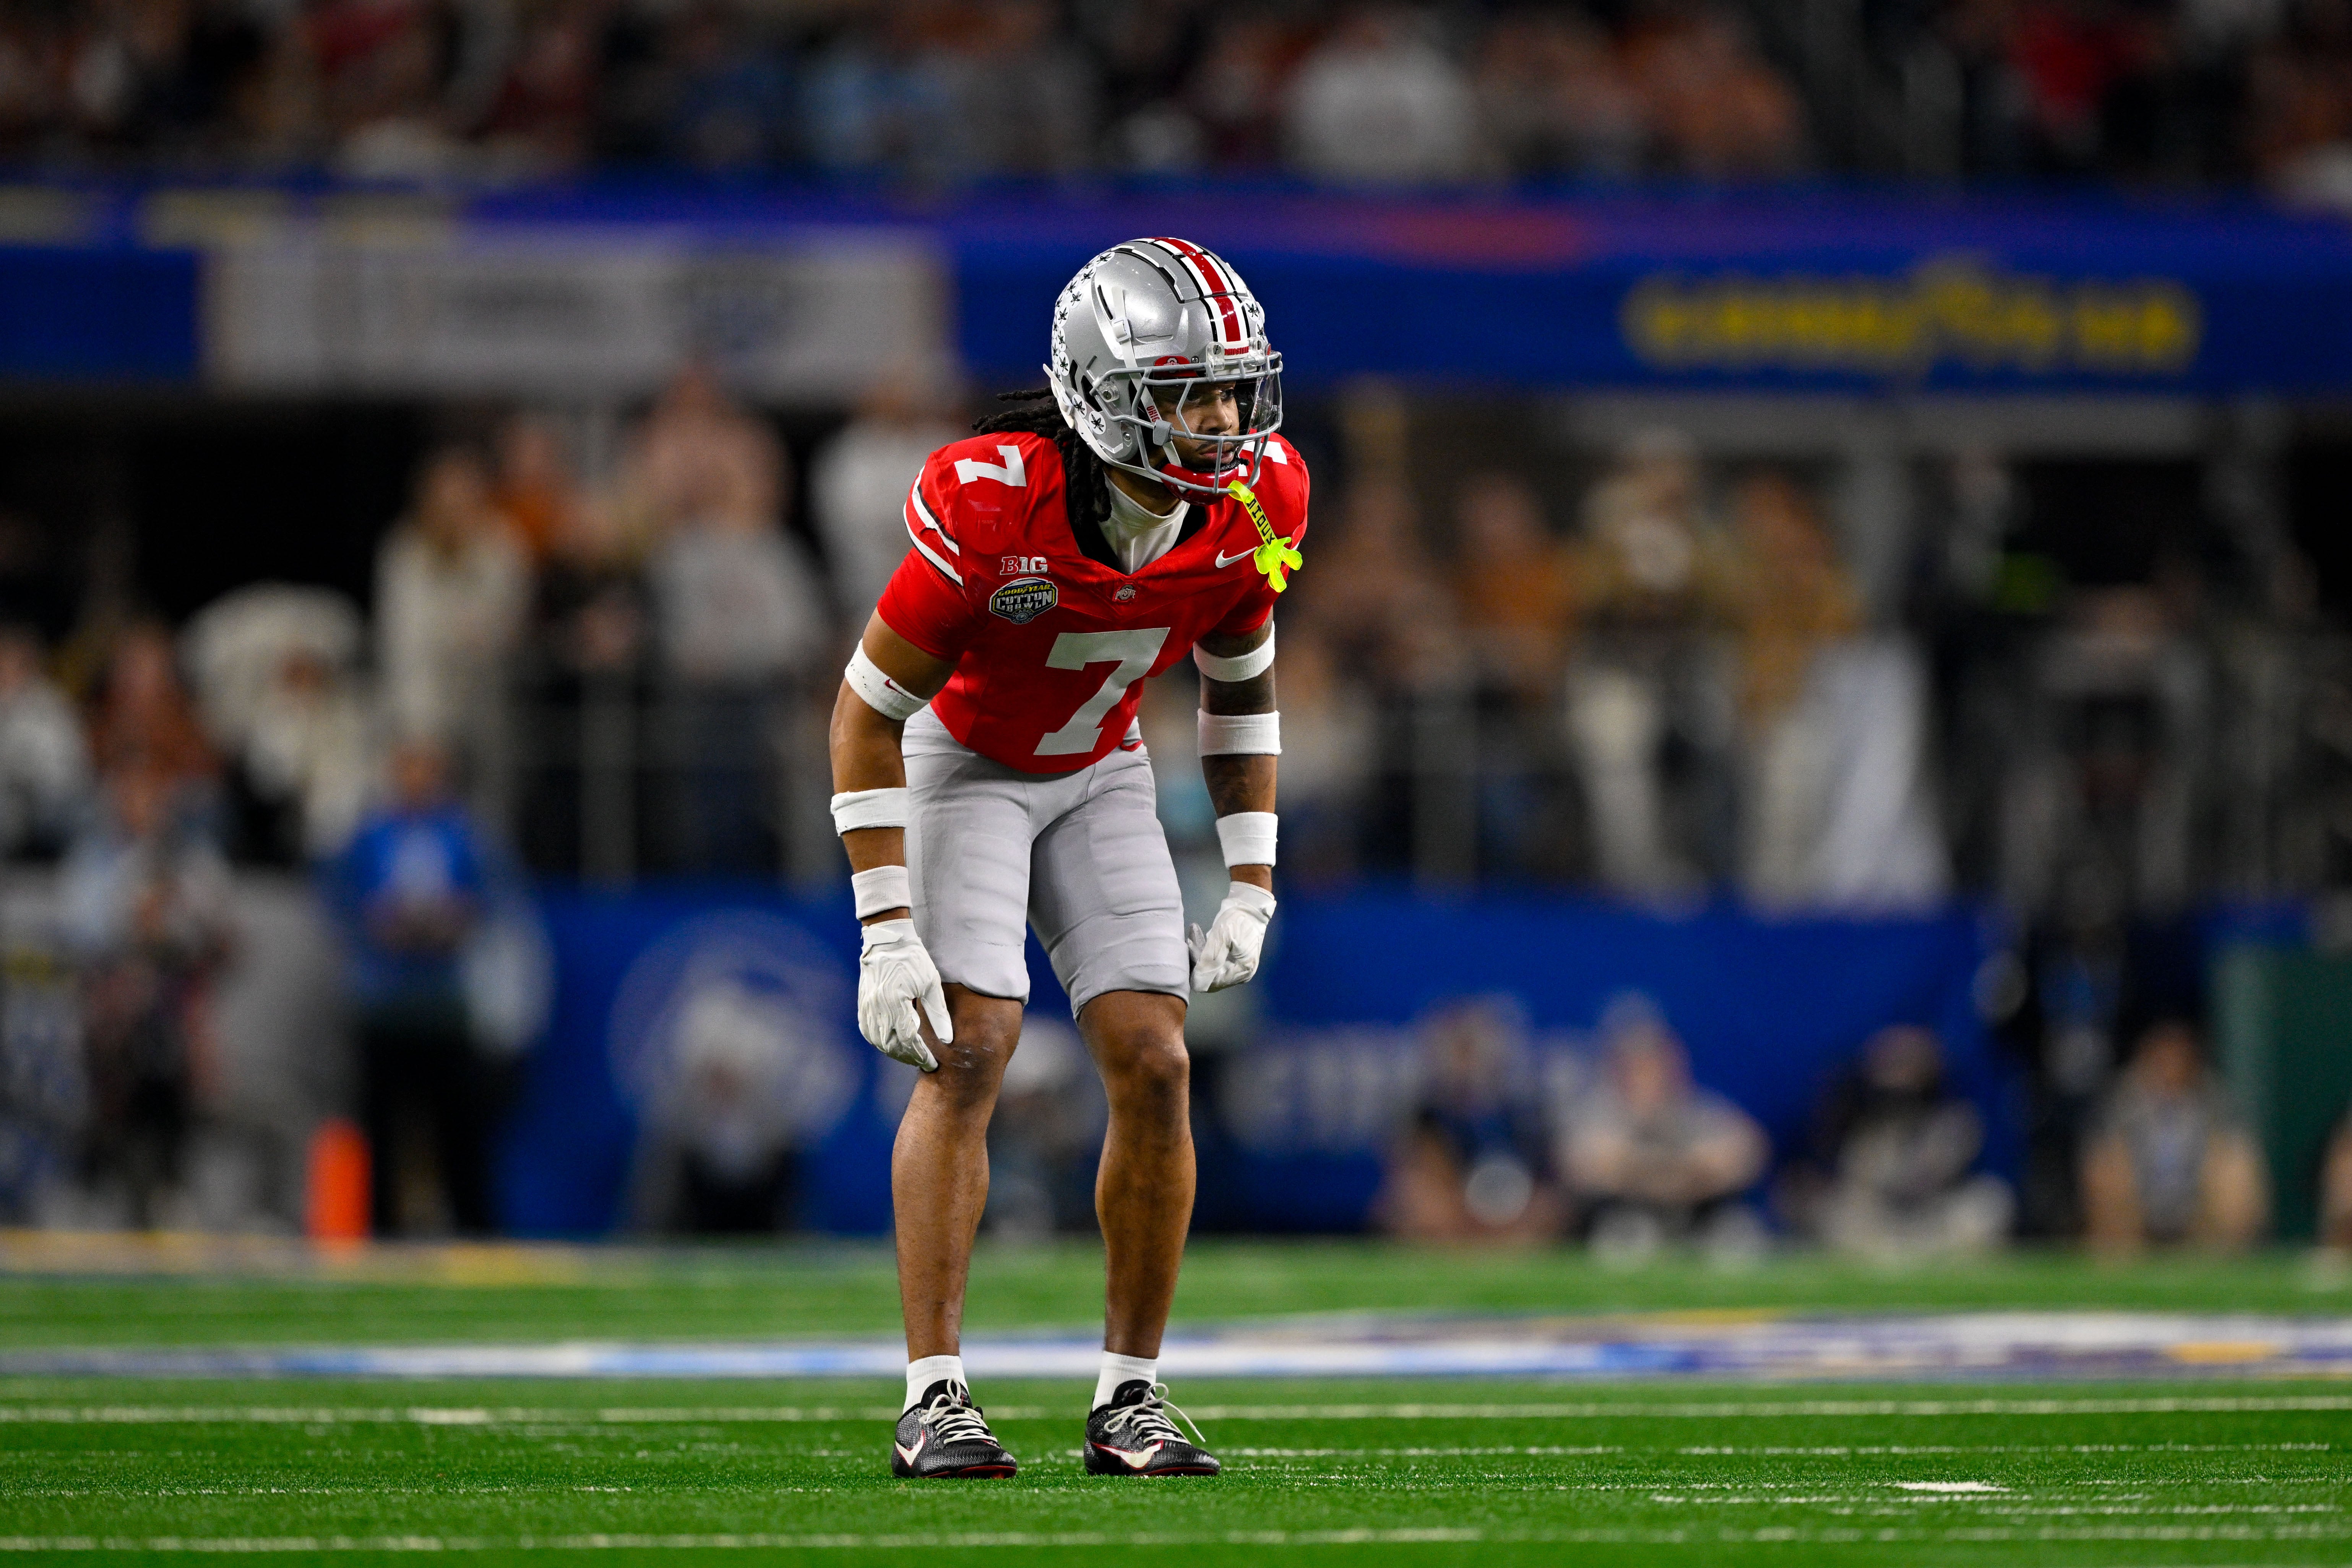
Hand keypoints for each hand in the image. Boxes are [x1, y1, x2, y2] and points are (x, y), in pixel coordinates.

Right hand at [857, 918, 951, 1071]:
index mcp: (895, 1002)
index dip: (920, 1054)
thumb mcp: (931, 984)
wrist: (888, 941)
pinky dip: (878, 1041)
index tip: (932, 1063)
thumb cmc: (913, 960)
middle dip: (907, 1057)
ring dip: (893, 1052)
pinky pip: (867, 1030)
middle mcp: (877, 1007)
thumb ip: (938, 1014)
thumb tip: (947, 1039)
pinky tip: (890, 1043)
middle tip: (922, 1062)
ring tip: (909, 1055)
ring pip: (877, 1040)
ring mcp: (867, 1006)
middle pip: (890, 1044)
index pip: (907, 1039)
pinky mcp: (862, 1003)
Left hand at [1187, 881, 1275, 992]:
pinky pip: (1216, 960)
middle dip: (1198, 960)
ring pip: (1212, 967)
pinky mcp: (1235, 957)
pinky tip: (1197, 936)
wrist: (1251, 905)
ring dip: (1200, 952)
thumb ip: (1209, 962)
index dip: (1198, 970)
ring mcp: (1238, 966)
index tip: (1189, 951)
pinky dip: (1206, 950)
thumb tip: (1197, 984)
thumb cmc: (1238, 921)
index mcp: (1242, 972)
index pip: (1213, 982)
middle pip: (1212, 975)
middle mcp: (1241, 974)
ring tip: (1192, 935)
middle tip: (1189, 941)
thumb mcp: (1221, 939)